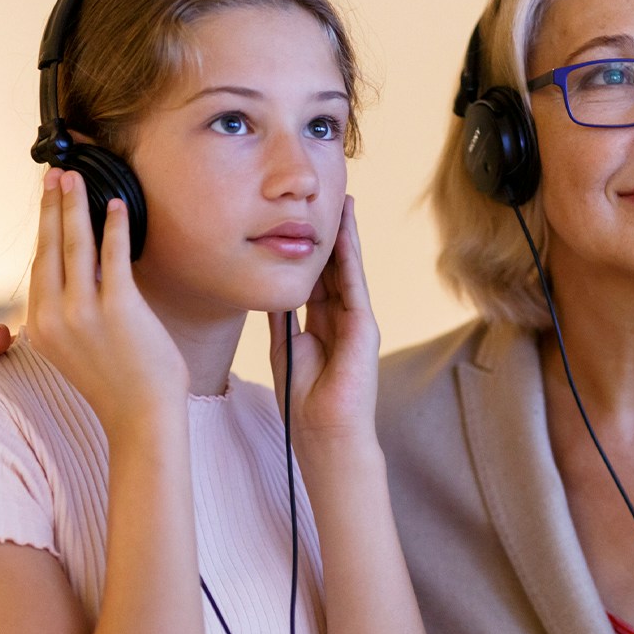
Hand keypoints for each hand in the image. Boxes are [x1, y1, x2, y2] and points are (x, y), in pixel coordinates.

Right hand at [27, 167, 185, 427]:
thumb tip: (84, 267)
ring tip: (77, 179)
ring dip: (76, 205)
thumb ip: (72, 310)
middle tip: (56, 175)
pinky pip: (113, 256)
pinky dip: (113, 226)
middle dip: (53, 205)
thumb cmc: (119, 382)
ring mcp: (85, 313)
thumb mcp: (78, 347)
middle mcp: (55, 317)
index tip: (47, 200)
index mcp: (41, 326)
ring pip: (76, 245)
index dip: (44, 227)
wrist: (142, 418)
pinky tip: (116, 205)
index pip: (39, 264)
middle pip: (50, 247)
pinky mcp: (119, 310)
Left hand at [269, 195, 379, 445]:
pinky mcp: (364, 327)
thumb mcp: (283, 349)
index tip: (302, 221)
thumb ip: (281, 318)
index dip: (310, 250)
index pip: (316, 278)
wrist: (324, 433)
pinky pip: (354, 284)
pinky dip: (350, 257)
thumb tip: (269, 289)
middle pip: (333, 267)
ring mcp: (356, 321)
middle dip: (329, 234)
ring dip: (345, 236)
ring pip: (347, 270)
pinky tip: (346, 233)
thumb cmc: (303, 402)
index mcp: (321, 325)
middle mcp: (341, 318)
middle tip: (325, 199)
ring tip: (342, 203)